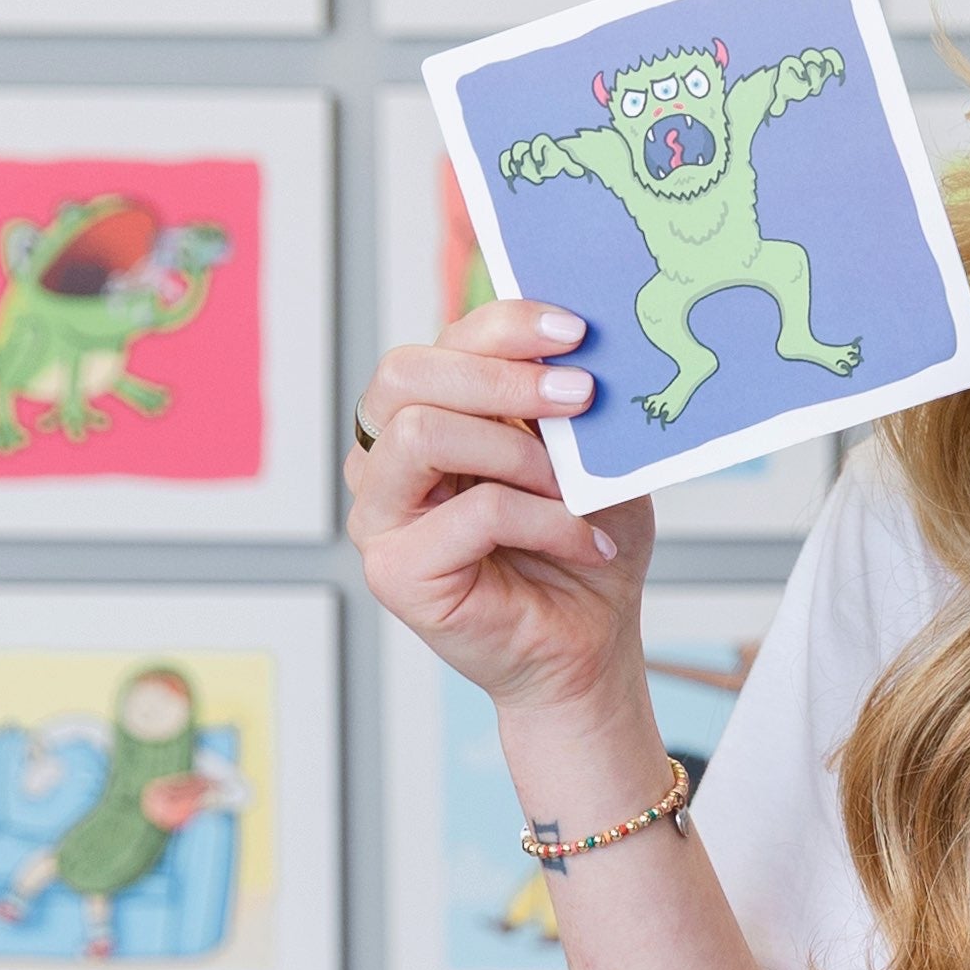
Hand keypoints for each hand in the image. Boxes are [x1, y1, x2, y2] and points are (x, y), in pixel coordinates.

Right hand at [346, 295, 652, 727]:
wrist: (590, 644)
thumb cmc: (581, 543)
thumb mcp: (582, 455)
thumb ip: (561, 400)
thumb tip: (575, 342)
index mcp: (421, 418)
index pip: (436, 346)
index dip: (501, 326)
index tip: (576, 330)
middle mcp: (383, 461)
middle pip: (403, 374)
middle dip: (500, 375)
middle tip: (581, 394)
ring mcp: (378, 517)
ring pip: (420, 434)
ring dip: (515, 450)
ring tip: (572, 485)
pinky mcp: (395, 571)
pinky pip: (473, 512)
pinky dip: (546, 521)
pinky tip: (585, 541)